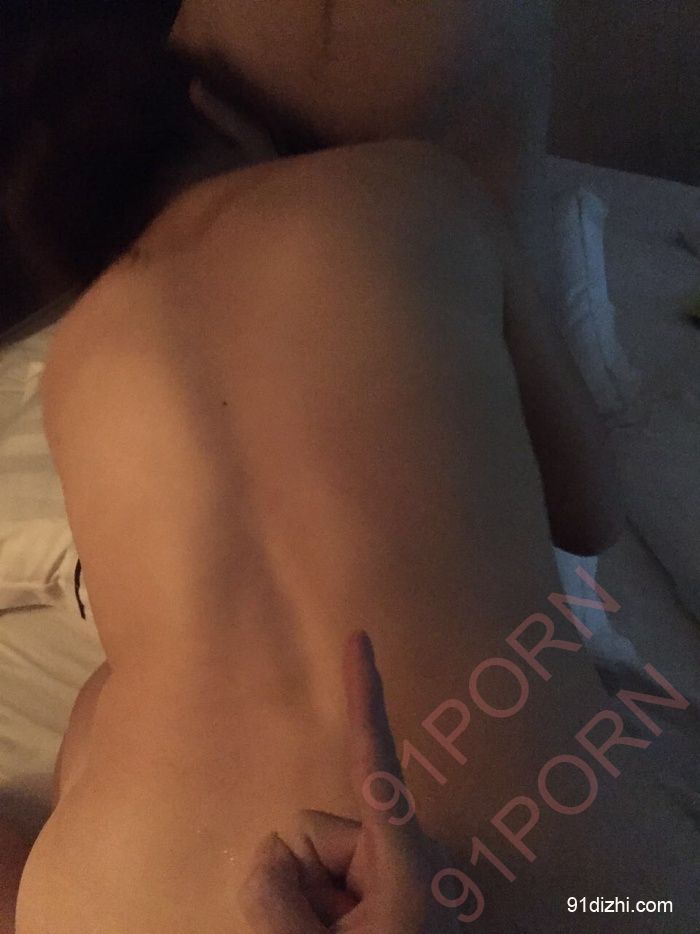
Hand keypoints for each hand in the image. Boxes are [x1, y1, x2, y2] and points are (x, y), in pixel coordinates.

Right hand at [238, 630, 461, 932]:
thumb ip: (279, 900)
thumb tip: (266, 849)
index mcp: (403, 858)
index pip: (374, 762)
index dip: (364, 694)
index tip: (361, 635)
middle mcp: (401, 857)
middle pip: (319, 834)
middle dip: (308, 879)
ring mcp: (391, 878)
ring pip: (316, 863)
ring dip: (312, 905)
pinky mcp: (381, 898)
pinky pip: (325, 885)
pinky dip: (318, 913)